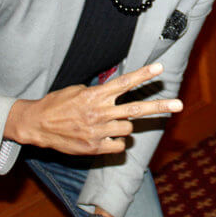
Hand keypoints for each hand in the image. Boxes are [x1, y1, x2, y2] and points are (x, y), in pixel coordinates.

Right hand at [4, 63, 182, 154]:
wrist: (36, 125)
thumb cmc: (57, 104)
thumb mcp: (77, 90)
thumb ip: (98, 92)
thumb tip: (114, 92)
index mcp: (96, 95)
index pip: (125, 83)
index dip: (144, 75)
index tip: (160, 68)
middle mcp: (100, 112)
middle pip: (135, 109)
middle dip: (159, 106)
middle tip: (179, 105)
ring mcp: (98, 131)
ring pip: (128, 130)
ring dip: (125, 127)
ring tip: (110, 123)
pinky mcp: (94, 148)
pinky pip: (119, 146)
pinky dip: (116, 142)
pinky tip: (104, 137)